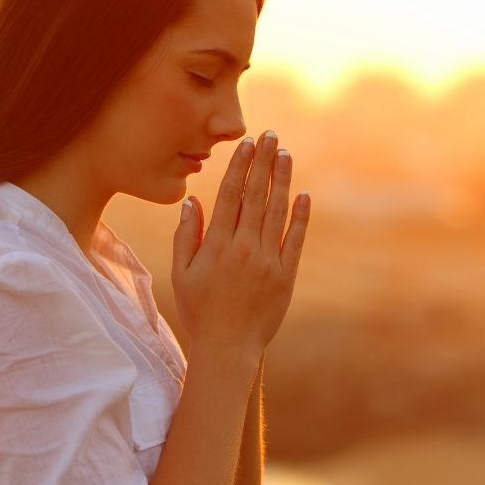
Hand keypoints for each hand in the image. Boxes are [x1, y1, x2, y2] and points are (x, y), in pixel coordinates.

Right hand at [170, 131, 310, 357]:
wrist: (228, 349)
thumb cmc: (199, 311)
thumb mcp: (182, 273)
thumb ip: (186, 235)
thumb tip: (193, 199)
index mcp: (216, 245)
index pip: (230, 195)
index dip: (240, 166)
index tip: (247, 143)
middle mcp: (243, 248)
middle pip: (256, 196)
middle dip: (263, 162)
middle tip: (271, 136)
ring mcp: (267, 261)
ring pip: (277, 212)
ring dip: (282, 180)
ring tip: (285, 155)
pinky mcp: (285, 276)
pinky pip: (295, 240)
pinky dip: (300, 216)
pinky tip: (303, 195)